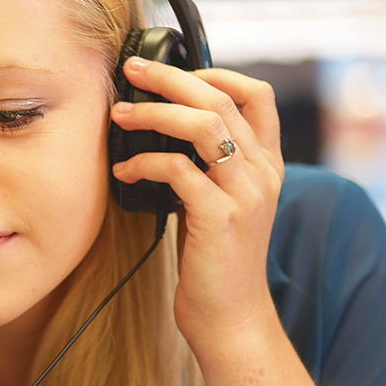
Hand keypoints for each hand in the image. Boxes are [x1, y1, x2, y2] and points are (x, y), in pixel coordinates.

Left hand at [108, 56, 284, 344]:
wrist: (231, 316)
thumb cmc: (216, 258)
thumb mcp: (222, 201)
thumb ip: (209, 163)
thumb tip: (162, 122)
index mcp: (266, 165)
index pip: (259, 96)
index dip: (217, 73)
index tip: (175, 68)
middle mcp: (262, 173)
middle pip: (220, 100)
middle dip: (170, 78)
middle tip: (130, 70)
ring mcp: (245, 194)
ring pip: (203, 125)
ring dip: (153, 112)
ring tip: (119, 115)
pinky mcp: (219, 218)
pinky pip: (178, 170)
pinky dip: (143, 163)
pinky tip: (123, 172)